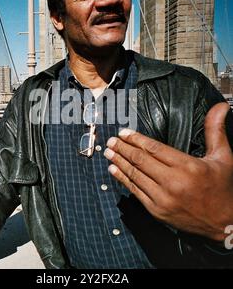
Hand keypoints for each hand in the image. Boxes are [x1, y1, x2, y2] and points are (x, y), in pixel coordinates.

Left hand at [104, 102, 232, 241]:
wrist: (225, 224)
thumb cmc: (223, 188)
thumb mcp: (223, 157)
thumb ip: (215, 131)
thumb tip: (220, 106)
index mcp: (188, 166)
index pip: (154, 148)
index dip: (136, 139)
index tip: (124, 132)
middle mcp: (173, 182)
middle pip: (140, 160)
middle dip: (123, 148)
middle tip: (111, 140)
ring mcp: (163, 198)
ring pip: (135, 175)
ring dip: (119, 162)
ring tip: (108, 152)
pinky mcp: (157, 210)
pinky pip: (136, 191)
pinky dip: (123, 179)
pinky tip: (114, 170)